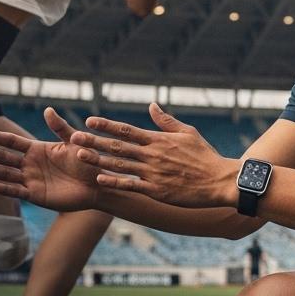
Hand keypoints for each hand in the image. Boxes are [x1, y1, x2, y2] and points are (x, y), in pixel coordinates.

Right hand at [0, 108, 104, 211]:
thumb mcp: (74, 142)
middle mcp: (30, 164)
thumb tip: (48, 110)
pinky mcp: (36, 195)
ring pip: (5, 174)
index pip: (12, 142)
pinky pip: (17, 191)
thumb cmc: (88, 162)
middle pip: (3, 158)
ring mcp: (31, 180)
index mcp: (37, 149)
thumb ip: (60, 128)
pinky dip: (5, 189)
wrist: (97, 185)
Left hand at [71, 103, 235, 208]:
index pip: (127, 130)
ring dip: (98, 159)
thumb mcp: (188, 133)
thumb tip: (152, 105)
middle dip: (94, 141)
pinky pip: (131, 185)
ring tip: (79, 155)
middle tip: (74, 136)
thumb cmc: (205, 156)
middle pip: (118, 146)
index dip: (107, 125)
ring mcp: (153, 173)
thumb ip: (166, 121)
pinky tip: (99, 179)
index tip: (89, 121)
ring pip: (120, 165)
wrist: (220, 182)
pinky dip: (114, 181)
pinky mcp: (157, 190)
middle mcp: (152, 155)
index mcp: (159, 140)